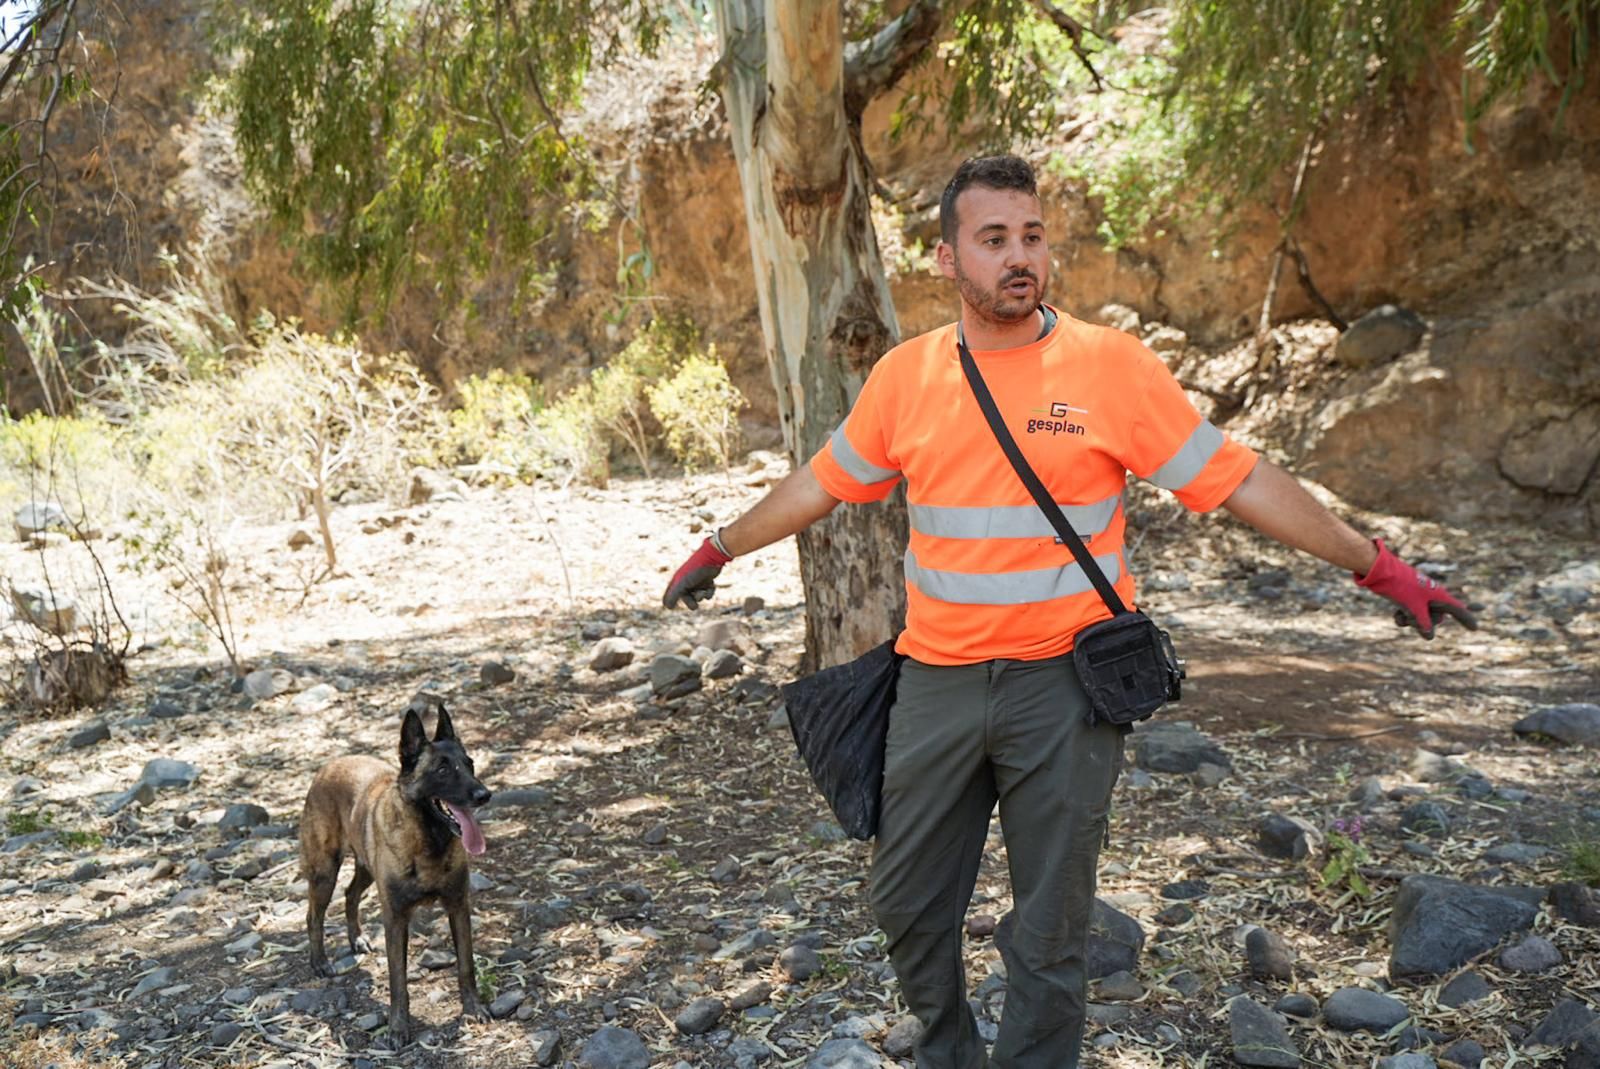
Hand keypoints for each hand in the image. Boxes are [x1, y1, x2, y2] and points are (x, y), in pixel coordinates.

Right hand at [663, 536, 732, 608]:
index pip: (671, 594)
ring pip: (698, 597)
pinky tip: (711, 586)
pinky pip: (708, 594)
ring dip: (701, 596)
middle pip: (687, 599)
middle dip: (691, 602)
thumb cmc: (694, 571)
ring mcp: (697, 583)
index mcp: (678, 581)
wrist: (711, 558)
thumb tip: (667, 607)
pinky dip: (710, 592)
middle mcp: (687, 582)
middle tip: (695, 606)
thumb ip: (673, 595)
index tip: (671, 607)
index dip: (670, 600)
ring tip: (703, 591)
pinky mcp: (707, 582)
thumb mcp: (682, 583)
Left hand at [1354, 540, 1477, 638]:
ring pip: (1420, 619)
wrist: (1382, 573)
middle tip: (1412, 616)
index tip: (1477, 625)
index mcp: (1440, 597)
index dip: (1467, 618)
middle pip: (1435, 620)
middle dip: (1423, 622)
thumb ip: (1424, 623)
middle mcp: (1432, 598)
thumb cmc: (1402, 588)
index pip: (1459, 610)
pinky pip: (1410, 616)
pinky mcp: (1408, 600)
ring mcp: (1420, 599)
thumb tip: (1429, 636)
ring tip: (1402, 614)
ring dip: (1410, 620)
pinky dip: (1403, 617)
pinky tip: (1397, 614)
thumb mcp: (1415, 609)